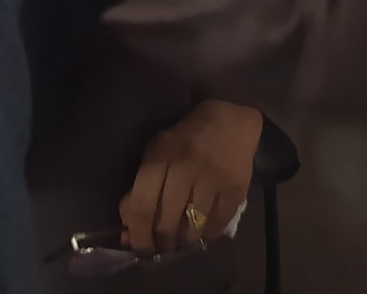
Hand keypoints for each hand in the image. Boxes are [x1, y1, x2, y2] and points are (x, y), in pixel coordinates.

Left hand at [119, 99, 261, 255]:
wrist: (230, 118)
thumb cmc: (185, 137)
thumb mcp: (155, 152)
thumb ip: (139, 189)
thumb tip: (130, 232)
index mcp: (160, 157)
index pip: (142, 206)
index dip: (137, 235)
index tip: (138, 248)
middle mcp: (186, 169)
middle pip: (167, 223)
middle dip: (160, 243)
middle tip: (161, 248)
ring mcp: (213, 180)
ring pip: (192, 229)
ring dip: (183, 242)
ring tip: (180, 241)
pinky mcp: (236, 189)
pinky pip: (217, 226)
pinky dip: (207, 235)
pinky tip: (202, 232)